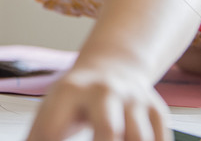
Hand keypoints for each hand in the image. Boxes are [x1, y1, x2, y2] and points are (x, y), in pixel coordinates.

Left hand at [25, 66, 170, 140]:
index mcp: (69, 91)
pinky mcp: (155, 109)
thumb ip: (39, 137)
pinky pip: (160, 136)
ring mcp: (133, 100)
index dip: (50, 139)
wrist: (112, 66)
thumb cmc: (74, 100)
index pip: (55, 129)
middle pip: (107, 128)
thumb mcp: (50, 112)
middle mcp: (104, 92)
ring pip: (140, 135)